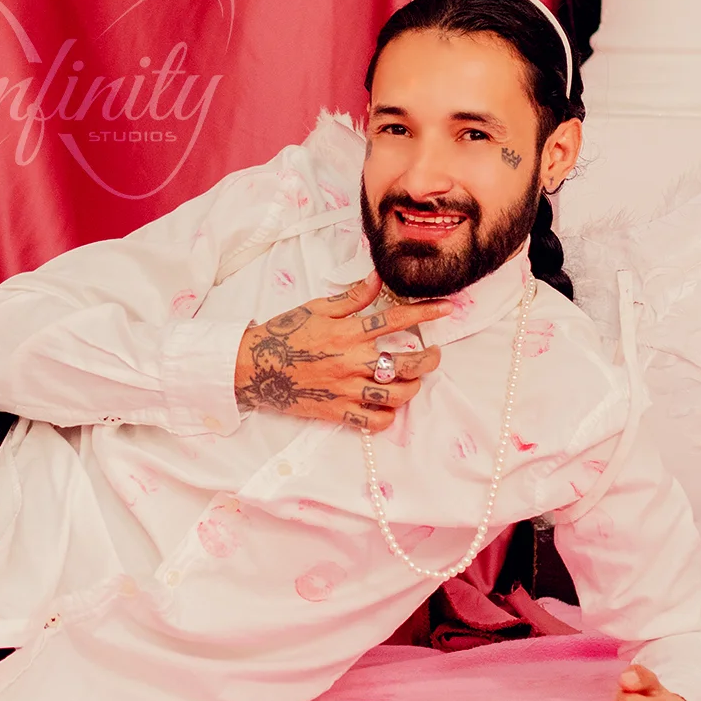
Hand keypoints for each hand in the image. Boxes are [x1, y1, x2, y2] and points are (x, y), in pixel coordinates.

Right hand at [233, 272, 449, 432]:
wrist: (252, 366)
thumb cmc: (283, 334)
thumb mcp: (316, 308)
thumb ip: (351, 298)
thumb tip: (377, 279)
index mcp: (346, 333)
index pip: (394, 319)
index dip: (426, 312)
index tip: (447, 308)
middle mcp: (350, 361)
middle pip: (406, 364)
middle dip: (428, 359)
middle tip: (432, 354)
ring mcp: (344, 389)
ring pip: (395, 395)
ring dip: (412, 387)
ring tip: (413, 381)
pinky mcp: (336, 411)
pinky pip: (372, 421)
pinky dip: (387, 416)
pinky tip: (388, 406)